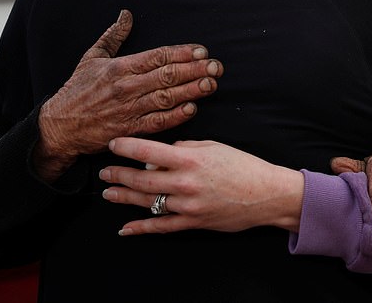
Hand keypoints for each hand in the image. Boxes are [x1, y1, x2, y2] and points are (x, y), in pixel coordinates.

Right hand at [34, 10, 222, 180]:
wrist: (58, 126)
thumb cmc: (76, 90)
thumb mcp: (91, 57)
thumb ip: (112, 36)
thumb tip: (126, 15)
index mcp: (120, 67)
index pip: (157, 56)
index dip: (182, 53)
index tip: (201, 51)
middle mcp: (126, 87)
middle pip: (167, 76)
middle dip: (194, 70)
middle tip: (216, 66)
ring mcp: (128, 109)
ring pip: (166, 98)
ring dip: (191, 91)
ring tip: (211, 84)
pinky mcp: (128, 130)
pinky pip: (156, 123)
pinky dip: (175, 116)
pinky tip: (192, 109)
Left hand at [100, 137, 303, 234]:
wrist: (266, 194)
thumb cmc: (244, 166)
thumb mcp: (215, 146)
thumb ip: (186, 147)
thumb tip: (162, 153)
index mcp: (191, 160)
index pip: (149, 151)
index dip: (127, 147)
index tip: (114, 144)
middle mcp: (185, 183)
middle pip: (142, 178)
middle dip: (119, 174)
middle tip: (104, 171)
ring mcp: (188, 206)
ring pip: (148, 201)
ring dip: (124, 197)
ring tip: (108, 192)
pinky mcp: (193, 222)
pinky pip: (162, 226)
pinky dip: (141, 228)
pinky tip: (125, 228)